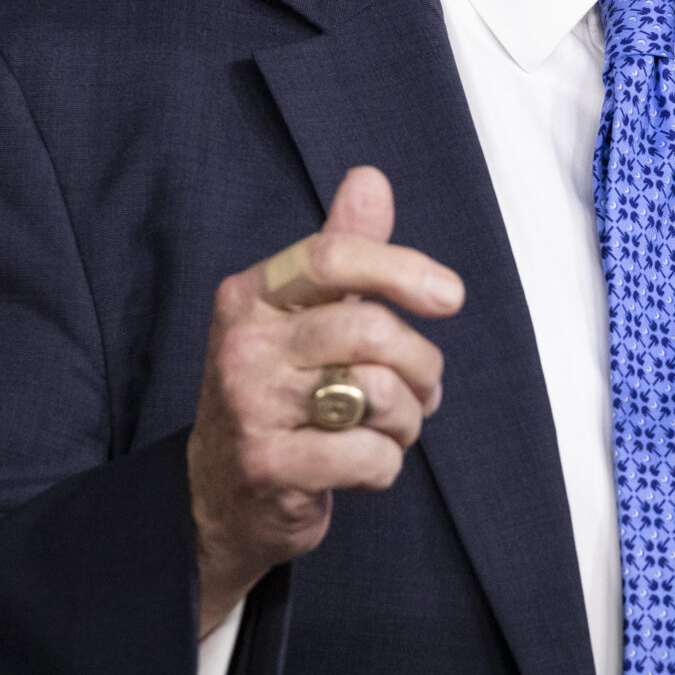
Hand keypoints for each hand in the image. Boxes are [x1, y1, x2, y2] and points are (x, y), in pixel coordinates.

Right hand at [186, 166, 464, 637]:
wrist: (223, 495)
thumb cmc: (278, 394)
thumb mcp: (300, 317)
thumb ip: (341, 248)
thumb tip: (370, 178)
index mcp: (251, 296)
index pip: (331, 257)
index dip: (401, 269)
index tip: (450, 296)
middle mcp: (243, 345)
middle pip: (369, 330)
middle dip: (422, 363)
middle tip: (427, 387)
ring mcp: (250, 407)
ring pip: (378, 394)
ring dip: (409, 419)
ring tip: (394, 427)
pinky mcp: (269, 467)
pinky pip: (369, 456)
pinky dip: (387, 465)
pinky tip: (365, 464)